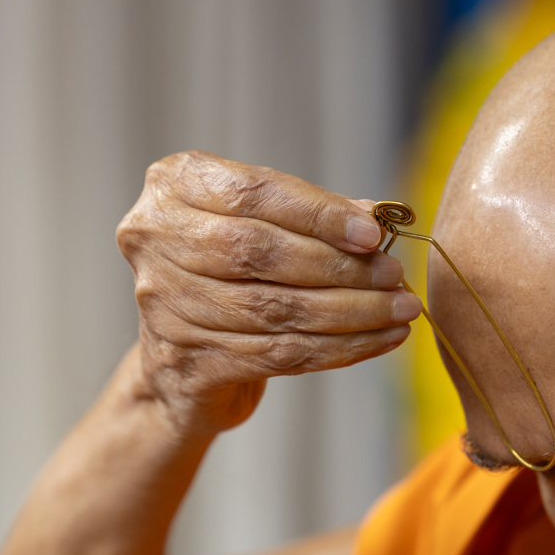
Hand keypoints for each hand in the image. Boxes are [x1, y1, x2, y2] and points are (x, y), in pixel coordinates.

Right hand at [116, 150, 419, 438]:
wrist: (179, 366)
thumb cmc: (229, 277)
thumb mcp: (260, 227)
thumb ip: (311, 217)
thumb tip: (379, 217)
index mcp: (173, 187)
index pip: (254, 193)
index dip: (320, 214)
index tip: (374, 233)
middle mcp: (156, 240)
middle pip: (261, 252)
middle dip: (339, 266)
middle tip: (394, 276)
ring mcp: (164, 304)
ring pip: (275, 308)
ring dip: (350, 312)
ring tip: (399, 310)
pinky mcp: (186, 362)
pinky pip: (278, 354)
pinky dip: (339, 347)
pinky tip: (378, 340)